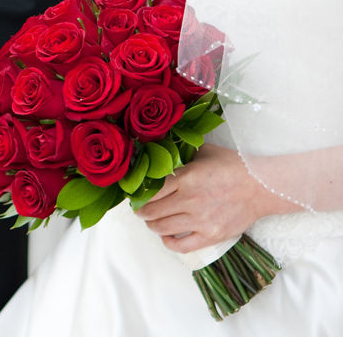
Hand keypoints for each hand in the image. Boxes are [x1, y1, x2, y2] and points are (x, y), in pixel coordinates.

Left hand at [136, 144, 301, 253]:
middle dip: (141, 211)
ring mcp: (200, 220)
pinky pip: (181, 246)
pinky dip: (168, 242)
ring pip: (162, 228)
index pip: (151, 190)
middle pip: (152, 211)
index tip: (137, 194)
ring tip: (151, 221)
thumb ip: (182, 155)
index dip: (140, 194)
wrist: (261, 186)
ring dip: (151, 225)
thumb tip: (162, 155)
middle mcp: (190, 200)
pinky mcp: (210, 236)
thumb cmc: (233, 165)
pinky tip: (166, 235)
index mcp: (186, 177)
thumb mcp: (204, 152)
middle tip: (140, 208)